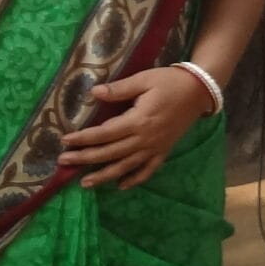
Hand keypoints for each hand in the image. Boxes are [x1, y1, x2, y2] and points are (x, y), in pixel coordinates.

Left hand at [58, 66, 214, 187]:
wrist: (200, 90)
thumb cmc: (170, 82)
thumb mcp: (144, 79)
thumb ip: (119, 89)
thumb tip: (93, 93)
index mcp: (138, 120)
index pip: (104, 133)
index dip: (83, 138)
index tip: (64, 141)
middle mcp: (145, 138)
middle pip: (110, 153)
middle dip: (86, 158)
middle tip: (64, 162)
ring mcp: (155, 147)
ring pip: (126, 166)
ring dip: (105, 176)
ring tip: (85, 183)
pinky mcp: (164, 150)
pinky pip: (148, 170)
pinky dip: (135, 179)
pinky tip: (121, 186)